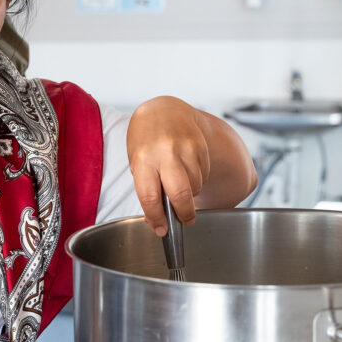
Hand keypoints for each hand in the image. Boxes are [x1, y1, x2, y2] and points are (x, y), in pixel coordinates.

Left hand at [127, 96, 210, 234]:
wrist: (163, 110)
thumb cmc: (145, 141)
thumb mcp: (137, 163)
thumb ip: (147, 187)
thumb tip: (157, 219)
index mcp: (143, 159)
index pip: (149, 197)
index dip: (156, 218)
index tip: (161, 230)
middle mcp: (165, 153)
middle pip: (180, 194)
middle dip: (184, 214)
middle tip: (185, 221)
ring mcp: (185, 148)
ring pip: (195, 186)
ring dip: (190, 194)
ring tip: (180, 184)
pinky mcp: (200, 146)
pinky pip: (204, 174)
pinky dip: (197, 179)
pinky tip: (187, 169)